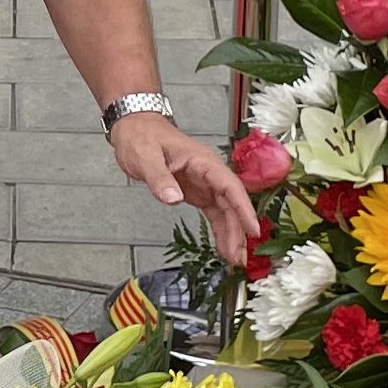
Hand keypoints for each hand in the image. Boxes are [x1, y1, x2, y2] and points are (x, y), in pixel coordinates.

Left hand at [109, 113, 259, 264]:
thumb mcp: (145, 157)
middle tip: (239, 257)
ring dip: (231, 234)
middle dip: (238, 230)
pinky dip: (220, 230)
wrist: (134, 128)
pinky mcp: (197, 192)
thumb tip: (174, 199)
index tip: (252, 229)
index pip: (230, 186)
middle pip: (231, 203)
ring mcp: (205, 183)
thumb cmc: (141, 137)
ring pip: (225, 211)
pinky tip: (224, 247)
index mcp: (202, 161)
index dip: (243, 208)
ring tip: (234, 259)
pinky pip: (214, 213)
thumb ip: (159, 178)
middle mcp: (209, 173)